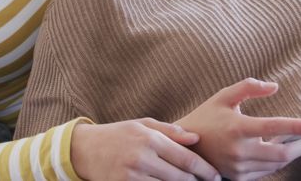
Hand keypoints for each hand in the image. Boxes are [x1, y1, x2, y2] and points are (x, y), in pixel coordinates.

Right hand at [70, 118, 219, 180]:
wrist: (84, 149)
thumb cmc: (118, 134)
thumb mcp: (142, 125)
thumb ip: (170, 132)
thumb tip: (196, 139)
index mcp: (150, 139)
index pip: (187, 159)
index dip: (205, 170)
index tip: (216, 176)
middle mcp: (142, 158)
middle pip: (181, 177)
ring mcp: (132, 176)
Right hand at [176, 78, 300, 180]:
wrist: (185, 146)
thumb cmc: (207, 118)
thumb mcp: (224, 96)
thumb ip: (249, 87)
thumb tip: (274, 87)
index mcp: (236, 128)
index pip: (273, 127)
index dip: (297, 127)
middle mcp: (239, 150)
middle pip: (282, 153)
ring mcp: (239, 167)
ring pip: (277, 164)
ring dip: (295, 153)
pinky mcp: (239, 177)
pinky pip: (267, 171)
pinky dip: (279, 161)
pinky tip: (286, 149)